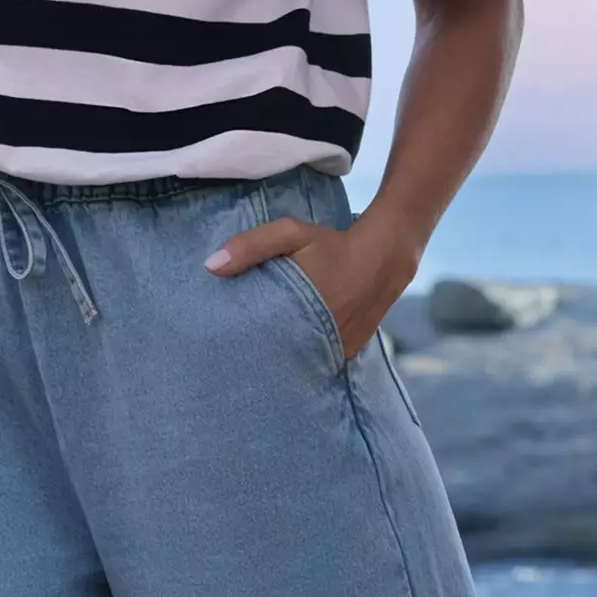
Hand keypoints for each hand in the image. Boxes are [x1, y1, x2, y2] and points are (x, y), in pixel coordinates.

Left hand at [204, 211, 418, 358]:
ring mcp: (339, 349)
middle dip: (260, 357)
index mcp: (304, 314)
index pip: (263, 345)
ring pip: (302, 362)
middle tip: (236, 356)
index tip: (224, 349)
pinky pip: (320, 360)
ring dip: (285, 358)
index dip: (243, 349)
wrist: (386, 255)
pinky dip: (306, 355)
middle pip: (281, 359)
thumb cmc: (332, 244)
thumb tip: (210, 267)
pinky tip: (291, 350)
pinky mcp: (349, 351)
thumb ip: (251, 247)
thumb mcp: (290, 234)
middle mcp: (323, 339)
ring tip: (260, 358)